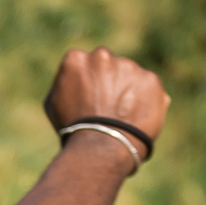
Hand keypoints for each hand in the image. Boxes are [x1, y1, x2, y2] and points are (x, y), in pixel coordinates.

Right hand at [42, 47, 169, 154]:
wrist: (100, 148)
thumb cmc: (72, 130)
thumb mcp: (55, 104)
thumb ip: (67, 83)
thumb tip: (76, 80)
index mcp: (76, 59)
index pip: (83, 65)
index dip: (86, 84)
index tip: (88, 99)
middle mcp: (102, 56)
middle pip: (108, 66)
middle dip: (108, 81)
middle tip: (107, 107)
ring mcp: (128, 66)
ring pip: (130, 76)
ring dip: (128, 91)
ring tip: (122, 118)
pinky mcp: (150, 79)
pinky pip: (149, 89)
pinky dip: (146, 101)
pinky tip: (136, 119)